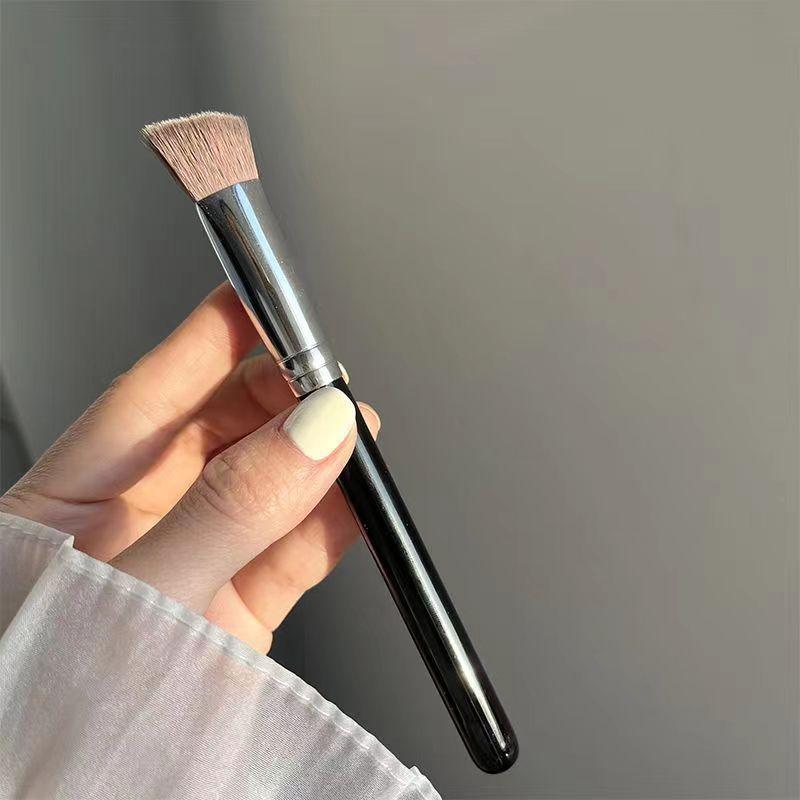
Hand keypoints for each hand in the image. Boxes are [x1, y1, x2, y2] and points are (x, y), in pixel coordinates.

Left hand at [0, 284, 378, 651]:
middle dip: (283, 397)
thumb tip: (312, 434)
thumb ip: (229, 511)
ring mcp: (197, 560)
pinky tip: (358, 499)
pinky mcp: (240, 608)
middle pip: (225, 429)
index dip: (214, 339)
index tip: (264, 299)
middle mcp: (140, 520)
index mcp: (76, 497)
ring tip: (357, 433)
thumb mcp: (140, 592)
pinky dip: (335, 520)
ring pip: (271, 483)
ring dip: (318, 455)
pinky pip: (297, 546)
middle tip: (330, 382)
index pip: (155, 392)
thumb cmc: (50, 700)